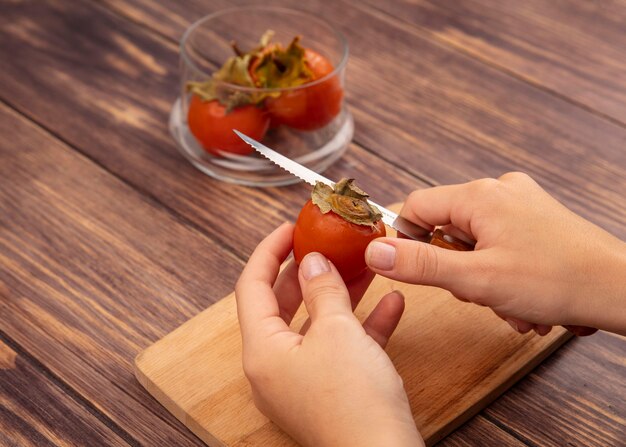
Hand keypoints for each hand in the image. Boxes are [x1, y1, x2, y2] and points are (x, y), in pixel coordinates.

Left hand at [235, 223, 423, 446]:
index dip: (269, 251)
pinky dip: (363, 326)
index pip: (252, 287)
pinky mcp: (332, 391)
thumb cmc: (354, 400)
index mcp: (263, 350)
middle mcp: (276, 366)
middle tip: (327, 243)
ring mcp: (304, 380)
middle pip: (284, 304)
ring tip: (363, 266)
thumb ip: (321, 290)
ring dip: (341, 294)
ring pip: (318, 324)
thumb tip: (311, 261)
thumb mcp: (337, 332)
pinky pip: (343, 348)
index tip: (290, 228)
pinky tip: (391, 304)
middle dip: (309, 270)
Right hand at [365, 172, 625, 335]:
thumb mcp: (476, 279)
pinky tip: (524, 299)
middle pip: (446, 227)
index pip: (416, 206)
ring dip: (482, 279)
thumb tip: (375, 252)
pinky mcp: (536, 219)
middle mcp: (499, 189)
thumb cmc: (557, 281)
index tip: (416, 270)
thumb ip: (420, 264)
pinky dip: (503, 274)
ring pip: (473, 242)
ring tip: (509, 303)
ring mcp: (520, 203)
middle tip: (479, 292)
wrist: (622, 289)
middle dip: (456, 269)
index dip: (407, 240)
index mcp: (479, 195)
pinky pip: (499, 244)